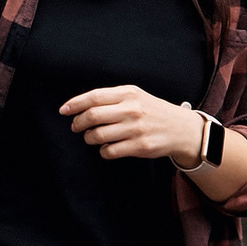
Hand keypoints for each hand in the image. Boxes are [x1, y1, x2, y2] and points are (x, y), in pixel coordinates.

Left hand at [61, 86, 200, 163]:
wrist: (183, 129)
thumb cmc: (153, 112)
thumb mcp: (136, 97)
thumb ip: (111, 98)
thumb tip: (78, 107)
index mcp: (129, 94)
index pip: (94, 97)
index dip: (74, 104)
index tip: (63, 111)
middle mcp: (132, 110)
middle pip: (92, 116)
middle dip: (78, 123)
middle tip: (76, 127)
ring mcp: (137, 129)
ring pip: (97, 136)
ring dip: (89, 138)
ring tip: (93, 138)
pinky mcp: (140, 146)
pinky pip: (109, 151)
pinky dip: (104, 151)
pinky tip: (109, 148)